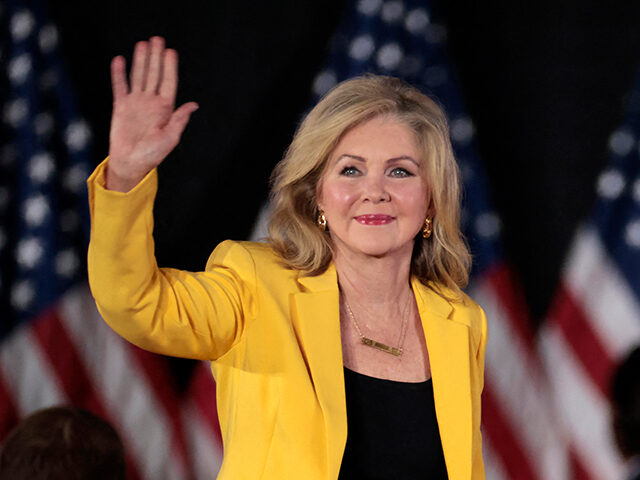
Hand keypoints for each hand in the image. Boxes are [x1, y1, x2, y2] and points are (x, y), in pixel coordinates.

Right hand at [106, 36, 198, 191]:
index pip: (168, 83)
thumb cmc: (153, 154)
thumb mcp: (170, 138)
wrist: (131, 163)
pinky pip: (120, 86)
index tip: (170, 52)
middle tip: (157, 39)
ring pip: (138, 76)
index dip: (169, 67)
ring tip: (142, 44)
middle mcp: (151, 102)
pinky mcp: (121, 106)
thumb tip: (194, 104)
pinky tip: (120, 60)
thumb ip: (179, 120)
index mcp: (165, 109)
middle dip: (156, 57)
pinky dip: (119, 74)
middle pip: (154, 75)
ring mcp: (136, 103)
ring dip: (140, 60)